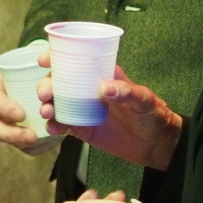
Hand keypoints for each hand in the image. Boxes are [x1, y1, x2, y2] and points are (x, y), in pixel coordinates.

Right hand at [0, 62, 55, 155]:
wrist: (45, 72)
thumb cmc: (42, 62)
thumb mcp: (41, 54)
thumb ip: (46, 55)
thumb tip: (44, 60)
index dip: (4, 109)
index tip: (21, 114)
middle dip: (11, 135)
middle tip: (32, 136)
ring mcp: (5, 121)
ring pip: (7, 140)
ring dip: (23, 144)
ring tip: (42, 142)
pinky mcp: (18, 132)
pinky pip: (22, 147)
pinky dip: (35, 148)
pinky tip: (50, 144)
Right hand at [39, 60, 181, 169]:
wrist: (157, 145)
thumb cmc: (154, 115)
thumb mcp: (145, 100)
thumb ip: (127, 92)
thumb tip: (104, 87)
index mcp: (101, 75)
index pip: (75, 61)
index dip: (56, 58)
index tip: (44, 60)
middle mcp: (88, 90)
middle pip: (58, 82)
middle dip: (46, 85)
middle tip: (45, 94)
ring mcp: (83, 110)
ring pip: (57, 103)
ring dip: (47, 105)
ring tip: (47, 112)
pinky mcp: (83, 129)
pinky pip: (63, 125)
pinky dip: (54, 126)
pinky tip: (53, 128)